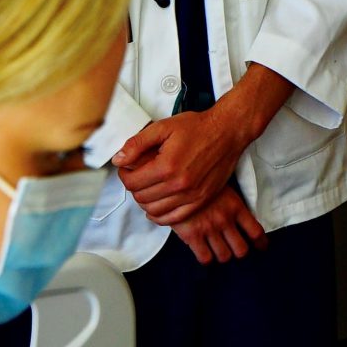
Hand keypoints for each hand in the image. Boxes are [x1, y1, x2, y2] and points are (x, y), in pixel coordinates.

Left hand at [114, 107, 258, 223]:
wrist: (227, 132)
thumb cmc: (197, 128)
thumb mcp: (163, 127)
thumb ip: (137, 144)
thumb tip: (119, 159)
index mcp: (166, 166)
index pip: (132, 182)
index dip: (124, 175)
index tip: (126, 168)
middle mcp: (179, 185)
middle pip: (141, 197)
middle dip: (134, 186)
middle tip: (136, 175)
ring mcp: (191, 196)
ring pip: (155, 210)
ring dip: (145, 201)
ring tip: (147, 188)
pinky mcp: (201, 201)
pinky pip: (174, 219)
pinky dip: (161, 216)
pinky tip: (156, 207)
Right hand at [165, 186, 267, 264]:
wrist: (174, 180)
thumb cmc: (198, 181)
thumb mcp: (221, 186)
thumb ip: (231, 203)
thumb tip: (240, 217)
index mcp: (235, 206)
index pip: (255, 231)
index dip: (260, 243)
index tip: (261, 246)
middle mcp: (225, 220)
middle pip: (241, 250)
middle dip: (238, 251)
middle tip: (233, 248)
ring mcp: (209, 228)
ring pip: (224, 256)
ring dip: (222, 255)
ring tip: (217, 250)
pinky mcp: (192, 235)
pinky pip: (205, 258)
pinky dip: (206, 258)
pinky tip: (204, 252)